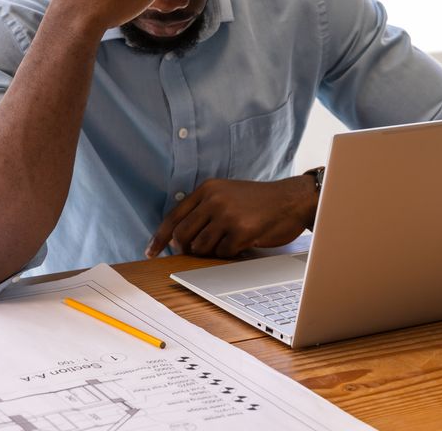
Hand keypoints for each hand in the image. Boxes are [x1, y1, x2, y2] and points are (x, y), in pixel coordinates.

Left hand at [146, 176, 318, 258]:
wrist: (291, 199)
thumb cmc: (259, 200)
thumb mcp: (227, 193)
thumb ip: (203, 208)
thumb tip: (178, 238)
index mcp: (207, 189)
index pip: (173, 217)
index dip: (159, 238)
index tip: (150, 252)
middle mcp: (214, 200)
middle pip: (182, 236)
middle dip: (186, 249)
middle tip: (198, 251)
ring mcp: (227, 215)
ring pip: (200, 248)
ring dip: (211, 251)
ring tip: (228, 241)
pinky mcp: (241, 231)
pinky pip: (222, 253)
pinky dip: (230, 253)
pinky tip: (242, 242)